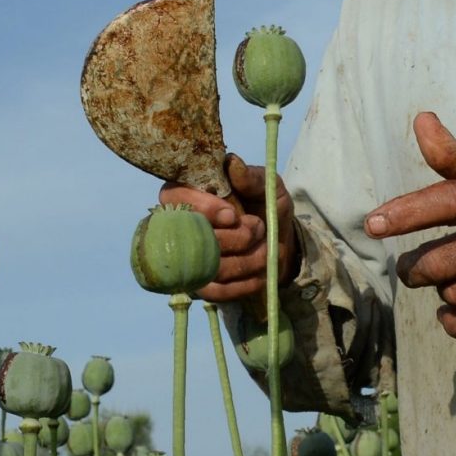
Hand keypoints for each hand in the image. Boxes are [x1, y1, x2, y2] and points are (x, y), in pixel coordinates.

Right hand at [158, 154, 298, 304]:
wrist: (284, 247)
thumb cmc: (267, 209)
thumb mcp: (268, 187)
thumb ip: (252, 176)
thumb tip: (233, 164)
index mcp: (189, 194)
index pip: (172, 197)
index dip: (200, 208)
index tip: (232, 214)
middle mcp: (179, 227)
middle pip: (190, 236)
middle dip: (233, 237)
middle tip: (258, 229)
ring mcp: (187, 260)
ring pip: (206, 266)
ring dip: (244, 259)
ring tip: (264, 249)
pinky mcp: (200, 286)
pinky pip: (214, 291)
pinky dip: (243, 283)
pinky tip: (260, 273)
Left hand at [364, 112, 455, 341]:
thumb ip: (454, 157)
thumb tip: (420, 120)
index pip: (450, 200)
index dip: (409, 212)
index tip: (373, 223)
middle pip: (442, 261)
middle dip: (415, 268)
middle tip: (410, 266)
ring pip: (455, 292)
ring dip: (442, 289)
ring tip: (449, 277)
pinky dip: (454, 322)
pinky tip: (450, 311)